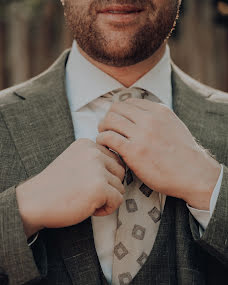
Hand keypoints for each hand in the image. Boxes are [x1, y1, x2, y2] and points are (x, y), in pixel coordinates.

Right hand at [16, 139, 124, 237]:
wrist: (34, 202)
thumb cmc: (55, 186)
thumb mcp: (75, 161)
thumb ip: (95, 160)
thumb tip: (120, 168)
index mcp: (87, 144)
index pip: (114, 159)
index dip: (105, 175)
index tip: (86, 182)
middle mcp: (94, 152)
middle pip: (120, 171)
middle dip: (109, 185)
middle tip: (88, 193)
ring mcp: (97, 169)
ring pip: (120, 186)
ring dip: (107, 197)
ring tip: (87, 199)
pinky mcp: (99, 187)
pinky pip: (118, 200)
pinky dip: (107, 208)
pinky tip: (90, 208)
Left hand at [97, 98, 220, 209]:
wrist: (193, 174)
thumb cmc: (184, 153)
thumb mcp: (173, 125)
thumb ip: (156, 117)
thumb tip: (138, 114)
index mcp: (159, 111)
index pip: (129, 102)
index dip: (119, 111)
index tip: (117, 120)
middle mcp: (149, 119)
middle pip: (116, 108)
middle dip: (108, 117)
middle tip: (106, 128)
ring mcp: (141, 135)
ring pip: (110, 120)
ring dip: (103, 128)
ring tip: (104, 137)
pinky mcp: (134, 151)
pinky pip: (108, 138)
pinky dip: (102, 139)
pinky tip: (105, 146)